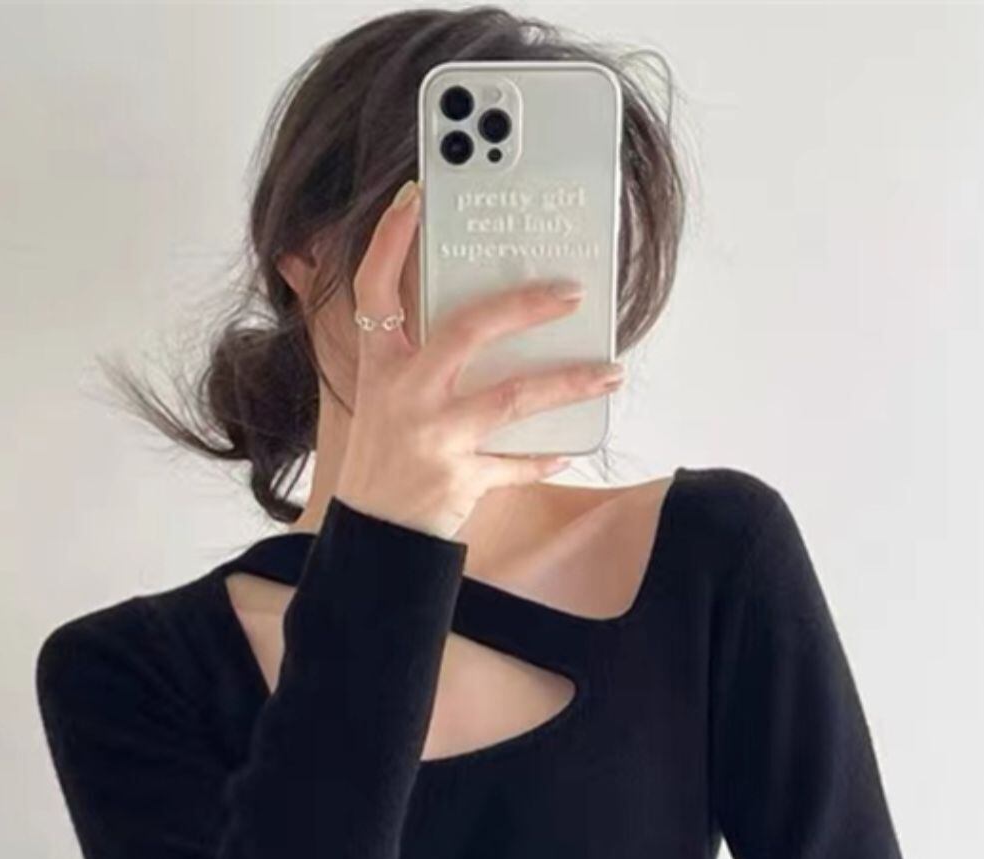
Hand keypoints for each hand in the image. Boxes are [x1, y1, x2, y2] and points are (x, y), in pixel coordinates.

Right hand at [329, 178, 626, 539]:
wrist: (373, 538)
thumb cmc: (383, 460)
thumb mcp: (380, 400)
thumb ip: (410, 354)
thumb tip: (462, 316)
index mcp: (380, 367)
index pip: (374, 289)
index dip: (389, 239)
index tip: (416, 195)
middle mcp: (405, 395)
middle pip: (468, 330)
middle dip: (524, 304)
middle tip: (572, 291)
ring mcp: (434, 437)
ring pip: (512, 397)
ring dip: (568, 382)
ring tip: (611, 371)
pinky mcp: (460, 479)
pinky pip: (517, 462)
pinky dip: (545, 456)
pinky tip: (572, 446)